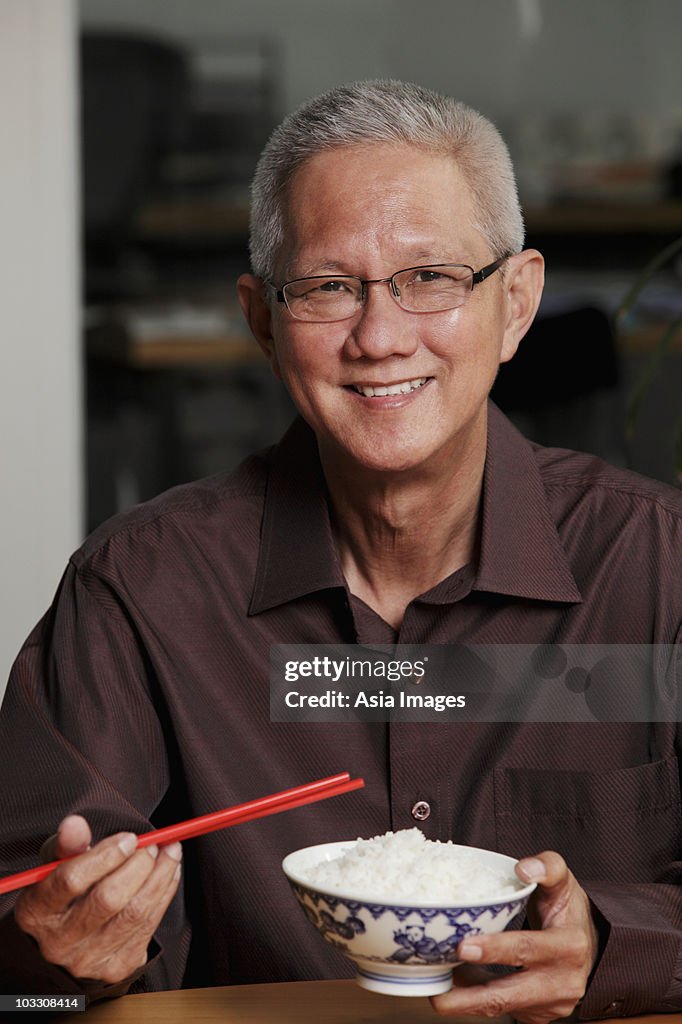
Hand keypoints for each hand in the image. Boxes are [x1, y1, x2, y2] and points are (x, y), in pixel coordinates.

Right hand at [15, 815, 181, 984]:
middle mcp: (60, 942)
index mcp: (36, 912)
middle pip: (108, 899)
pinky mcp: (117, 967)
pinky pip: (149, 926)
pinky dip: (164, 894)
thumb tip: (75, 824)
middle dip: (139, 866)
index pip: (70, 880)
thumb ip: (66, 845)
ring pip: (134, 913)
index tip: (129, 838)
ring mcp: (89, 959)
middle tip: (153, 845)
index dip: (105, 856)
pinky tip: (169, 874)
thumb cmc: (61, 897)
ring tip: (170, 852)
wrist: (64, 949)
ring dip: (160, 877)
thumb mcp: (54, 869)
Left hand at [431, 851, 597, 1023]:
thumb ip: (547, 867)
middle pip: (510, 993)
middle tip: (438, 991)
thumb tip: (524, 869)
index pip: (527, 948)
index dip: (495, 950)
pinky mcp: (540, 1015)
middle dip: (471, 996)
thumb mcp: (562, 880)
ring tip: (437, 992)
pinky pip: (504, 1009)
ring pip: (503, 1006)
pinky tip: (456, 986)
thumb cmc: (567, 909)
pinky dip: (477, 1000)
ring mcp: (552, 1003)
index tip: (464, 947)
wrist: (588, 942)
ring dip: (467, 1003)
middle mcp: (564, 981)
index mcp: (568, 946)